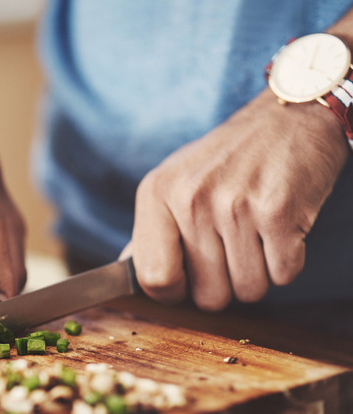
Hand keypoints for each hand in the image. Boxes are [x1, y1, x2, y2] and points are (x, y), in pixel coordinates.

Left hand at [128, 91, 347, 309]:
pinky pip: (283, 275)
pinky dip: (287, 262)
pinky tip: (280, 228)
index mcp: (156, 192)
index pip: (153, 278)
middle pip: (207, 296)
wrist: (288, 117)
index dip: (174, 292)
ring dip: (258, 273)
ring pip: (248, 291)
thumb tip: (124, 271)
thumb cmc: (227, 159)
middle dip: (224, 285)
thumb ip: (151, 230)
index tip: (188, 280)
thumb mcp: (174, 181)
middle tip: (232, 247)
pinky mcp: (279, 212)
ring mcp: (235, 205)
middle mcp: (191, 198)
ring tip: (256, 233)